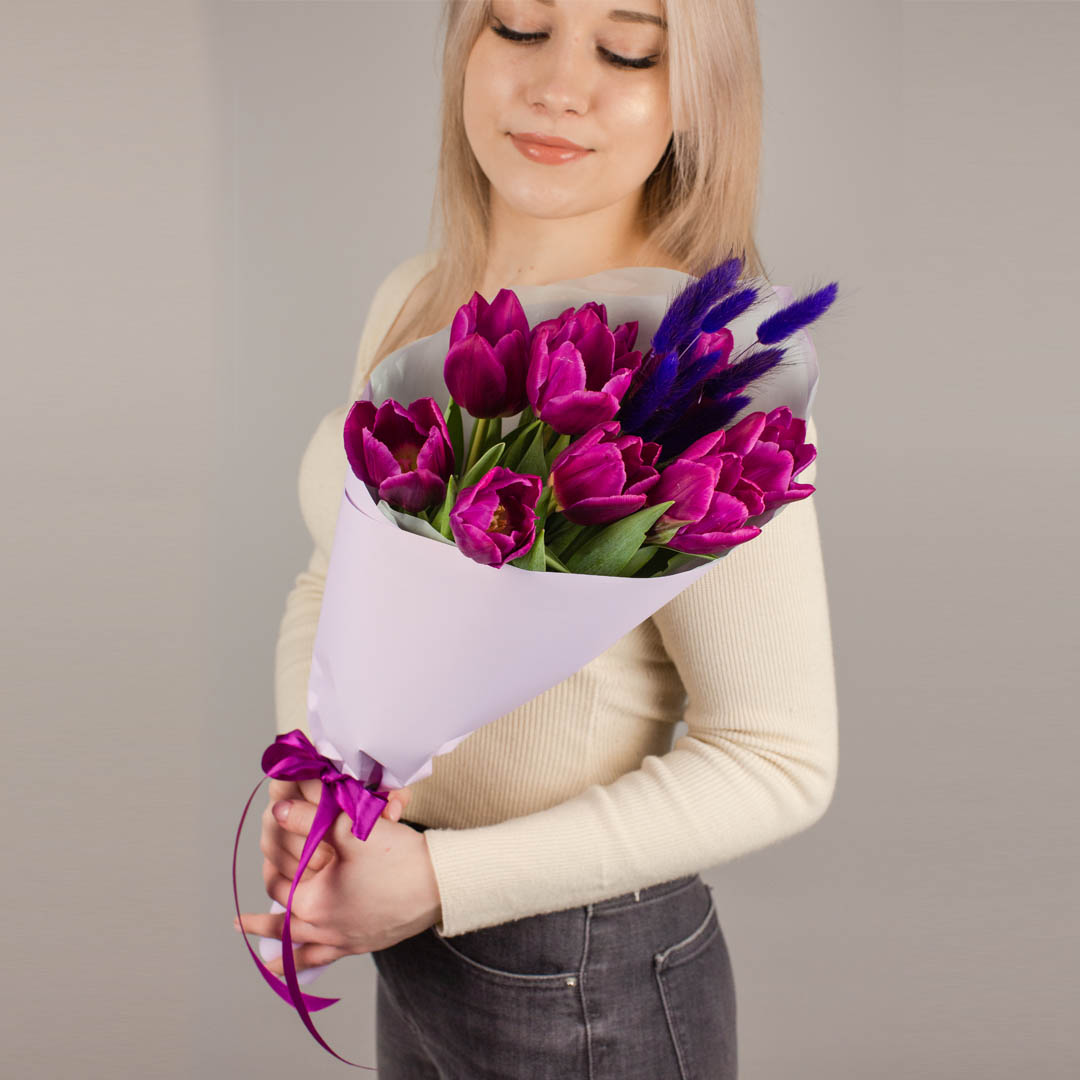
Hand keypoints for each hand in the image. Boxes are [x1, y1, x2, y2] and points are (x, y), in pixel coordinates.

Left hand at [235, 779, 440, 971]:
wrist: (439, 883)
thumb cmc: (397, 857)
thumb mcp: (350, 828)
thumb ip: (307, 818)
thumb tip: (276, 810)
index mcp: (314, 901)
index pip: (279, 881)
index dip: (272, 860)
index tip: (270, 845)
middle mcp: (324, 928)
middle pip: (283, 921)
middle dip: (264, 915)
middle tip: (243, 914)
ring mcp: (344, 940)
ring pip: (300, 949)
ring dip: (276, 949)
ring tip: (260, 955)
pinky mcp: (363, 944)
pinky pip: (325, 960)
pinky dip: (304, 966)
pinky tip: (298, 970)